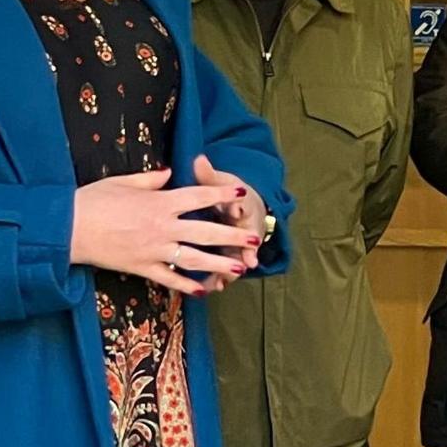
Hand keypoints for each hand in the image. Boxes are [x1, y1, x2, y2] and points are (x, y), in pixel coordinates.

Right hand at [70, 167, 262, 297]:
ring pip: (193, 259)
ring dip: (219, 264)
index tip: (240, 191)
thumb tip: (169, 174)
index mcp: (159, 202)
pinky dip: (186, 285)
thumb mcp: (122, 182)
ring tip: (240, 269)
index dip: (220, 193)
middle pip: (205, 231)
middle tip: (254, 238)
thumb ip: (150, 180)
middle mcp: (162, 227)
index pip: (198, 196)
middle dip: (232, 235)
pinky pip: (169, 278)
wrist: (68, 228)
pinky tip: (203, 291)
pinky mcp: (141, 268)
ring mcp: (153, 250)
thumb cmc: (92, 200)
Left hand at [191, 155, 271, 292]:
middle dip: (246, 246)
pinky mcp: (232, 255)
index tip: (237, 211)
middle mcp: (243, 224)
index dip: (240, 207)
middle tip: (248, 256)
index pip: (241, 203)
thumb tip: (198, 159)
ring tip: (225, 280)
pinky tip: (213, 287)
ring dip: (232, 267)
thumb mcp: (219, 180)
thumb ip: (208, 174)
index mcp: (239, 203)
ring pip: (237, 256)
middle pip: (246, 235)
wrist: (243, 204)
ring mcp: (239, 242)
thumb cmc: (229, 192)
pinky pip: (227, 268)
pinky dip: (220, 277)